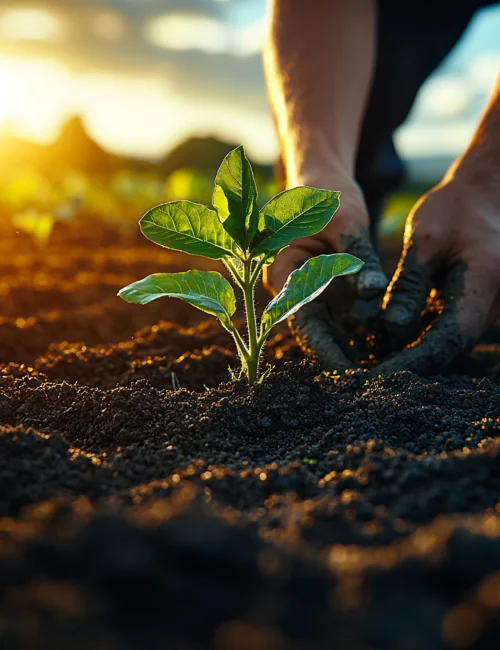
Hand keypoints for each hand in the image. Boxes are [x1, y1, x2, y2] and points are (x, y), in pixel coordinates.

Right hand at [265, 171, 387, 370]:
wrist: (322, 183)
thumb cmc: (326, 196)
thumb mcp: (346, 222)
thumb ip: (358, 258)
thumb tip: (374, 293)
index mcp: (284, 273)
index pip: (303, 320)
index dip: (324, 347)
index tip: (348, 371)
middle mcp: (292, 289)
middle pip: (313, 330)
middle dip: (338, 355)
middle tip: (369, 382)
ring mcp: (308, 292)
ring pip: (327, 328)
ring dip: (348, 348)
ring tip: (376, 374)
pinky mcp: (325, 291)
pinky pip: (340, 317)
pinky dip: (356, 332)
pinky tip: (378, 349)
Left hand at [377, 174, 499, 374]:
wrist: (486, 194)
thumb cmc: (454, 209)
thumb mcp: (424, 241)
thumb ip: (410, 286)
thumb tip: (393, 328)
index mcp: (485, 282)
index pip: (449, 339)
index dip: (413, 362)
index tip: (378, 377)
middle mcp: (497, 302)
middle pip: (453, 348)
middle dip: (412, 364)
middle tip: (370, 377)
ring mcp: (494, 306)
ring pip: (454, 341)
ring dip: (418, 352)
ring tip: (375, 361)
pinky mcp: (482, 305)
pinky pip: (455, 329)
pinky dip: (426, 337)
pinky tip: (394, 341)